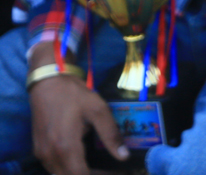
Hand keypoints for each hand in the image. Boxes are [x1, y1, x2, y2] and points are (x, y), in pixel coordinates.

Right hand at [29, 43, 128, 174]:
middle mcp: (50, 155)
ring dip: (79, 174)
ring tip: (101, 170)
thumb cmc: (73, 95)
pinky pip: (54, 169)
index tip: (118, 174)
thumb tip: (124, 156)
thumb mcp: (98, 110)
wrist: (47, 83)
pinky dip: (69, 170)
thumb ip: (111, 134)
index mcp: (65, 147)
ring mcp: (42, 154)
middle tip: (111, 171)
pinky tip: (84, 164)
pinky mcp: (39, 151)